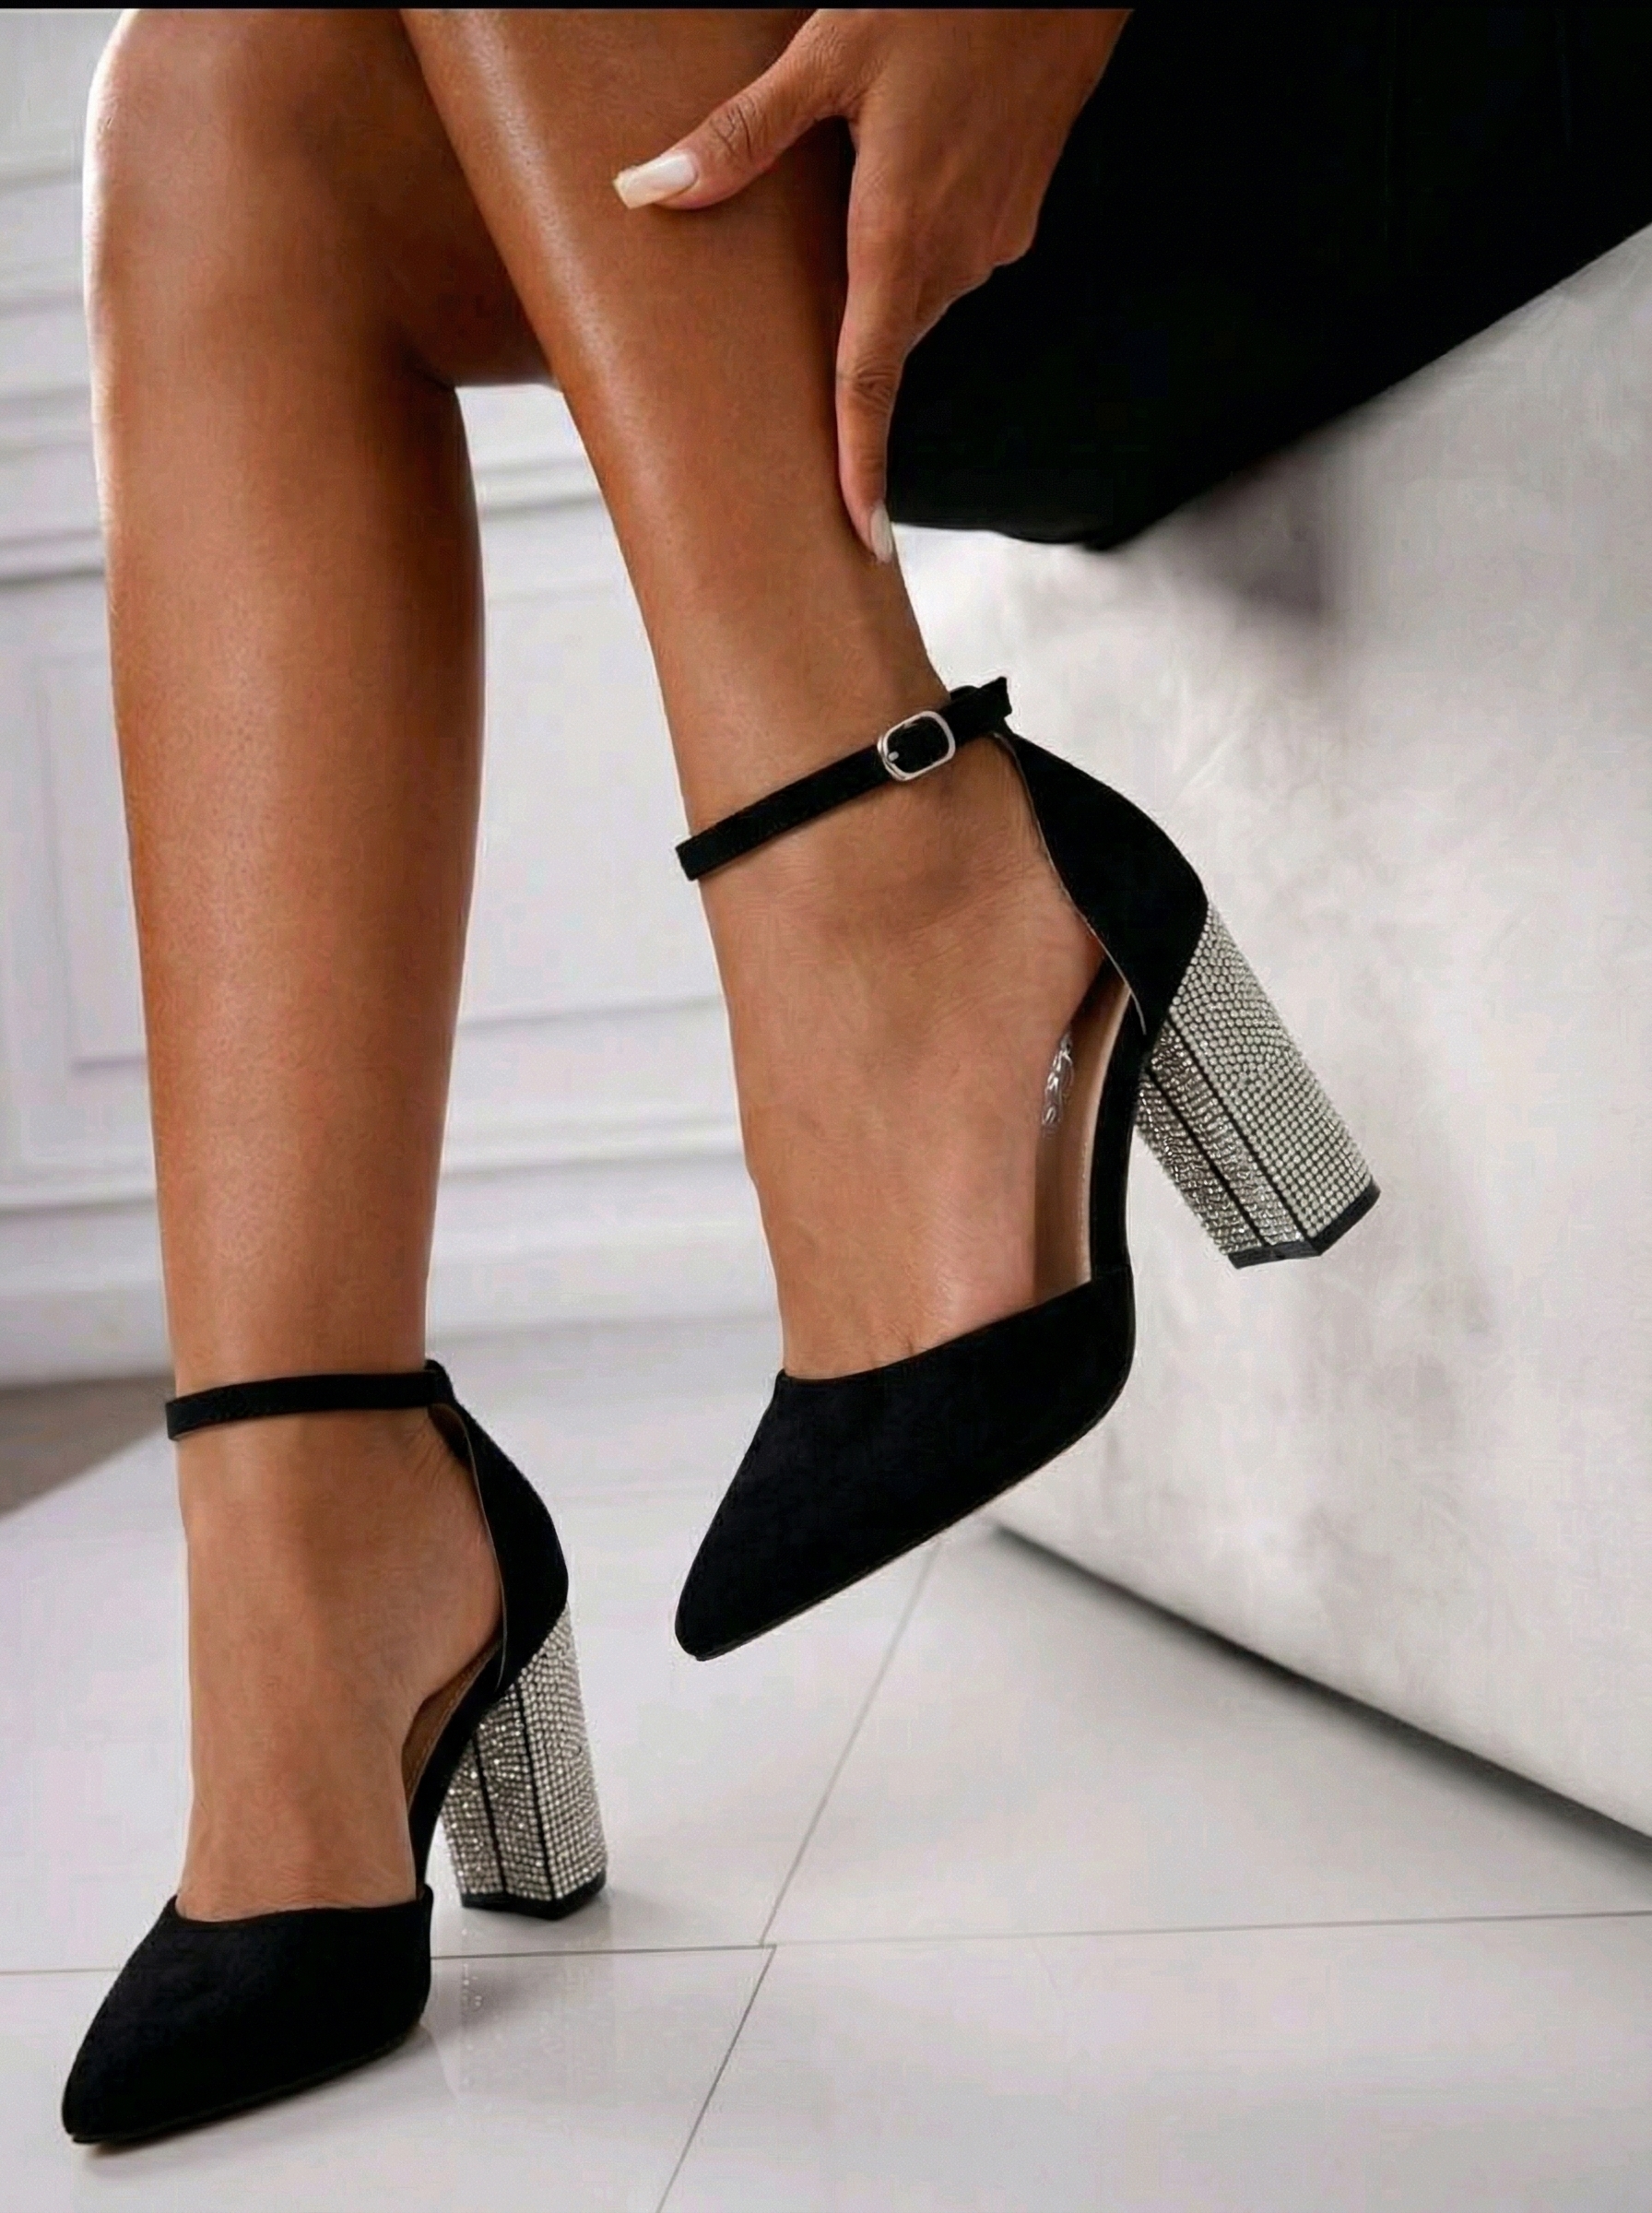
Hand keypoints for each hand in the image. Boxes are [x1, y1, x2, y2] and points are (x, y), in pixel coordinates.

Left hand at [614, 9, 1129, 558]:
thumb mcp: (827, 52)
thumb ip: (740, 135)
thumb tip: (648, 191)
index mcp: (900, 234)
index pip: (871, 382)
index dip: (861, 465)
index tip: (858, 535)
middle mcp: (954, 255)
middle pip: (884, 347)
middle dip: (847, 379)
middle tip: (793, 411)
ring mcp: (993, 241)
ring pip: (915, 303)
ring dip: (874, 297)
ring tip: (833, 261)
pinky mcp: (1015, 219)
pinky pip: (948, 264)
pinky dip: (910, 256)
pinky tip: (891, 200)